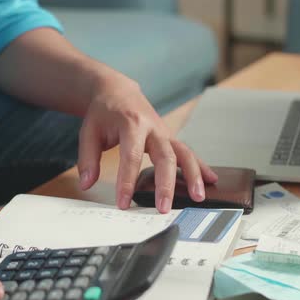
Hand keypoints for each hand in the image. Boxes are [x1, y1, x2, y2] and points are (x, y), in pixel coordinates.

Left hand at [77, 74, 217, 212]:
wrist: (117, 91)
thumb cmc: (104, 113)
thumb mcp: (89, 132)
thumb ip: (88, 159)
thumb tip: (87, 183)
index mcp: (130, 124)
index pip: (131, 156)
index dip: (127, 181)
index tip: (124, 203)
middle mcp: (152, 128)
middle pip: (164, 156)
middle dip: (165, 184)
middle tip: (164, 208)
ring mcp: (164, 133)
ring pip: (184, 153)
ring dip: (193, 176)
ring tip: (198, 197)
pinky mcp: (170, 138)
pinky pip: (188, 152)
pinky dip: (201, 166)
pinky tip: (212, 180)